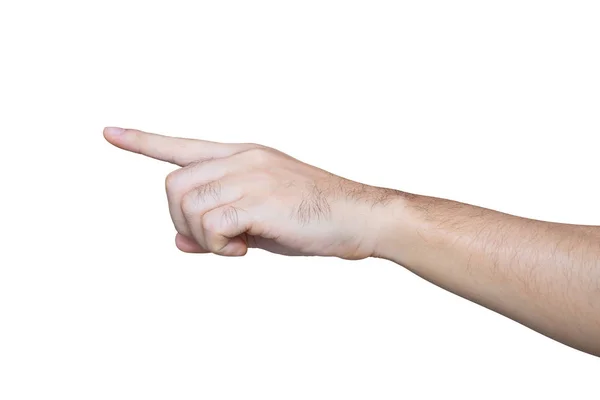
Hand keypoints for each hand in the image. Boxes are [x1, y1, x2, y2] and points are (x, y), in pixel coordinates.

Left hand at [104, 127, 401, 257]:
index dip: (143, 141)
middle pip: (174, 184)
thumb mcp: (259, 222)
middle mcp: (242, 158)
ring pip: (187, 204)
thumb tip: (177, 242)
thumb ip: (218, 226)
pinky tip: (241, 251)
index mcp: (242, 156)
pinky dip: (215, 245)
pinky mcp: (259, 198)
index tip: (111, 133)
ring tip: (232, 246)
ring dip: (200, 235)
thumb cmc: (312, 219)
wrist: (360, 217)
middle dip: (180, 220)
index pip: (184, 145)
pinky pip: (209, 223)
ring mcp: (250, 175)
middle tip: (213, 241)